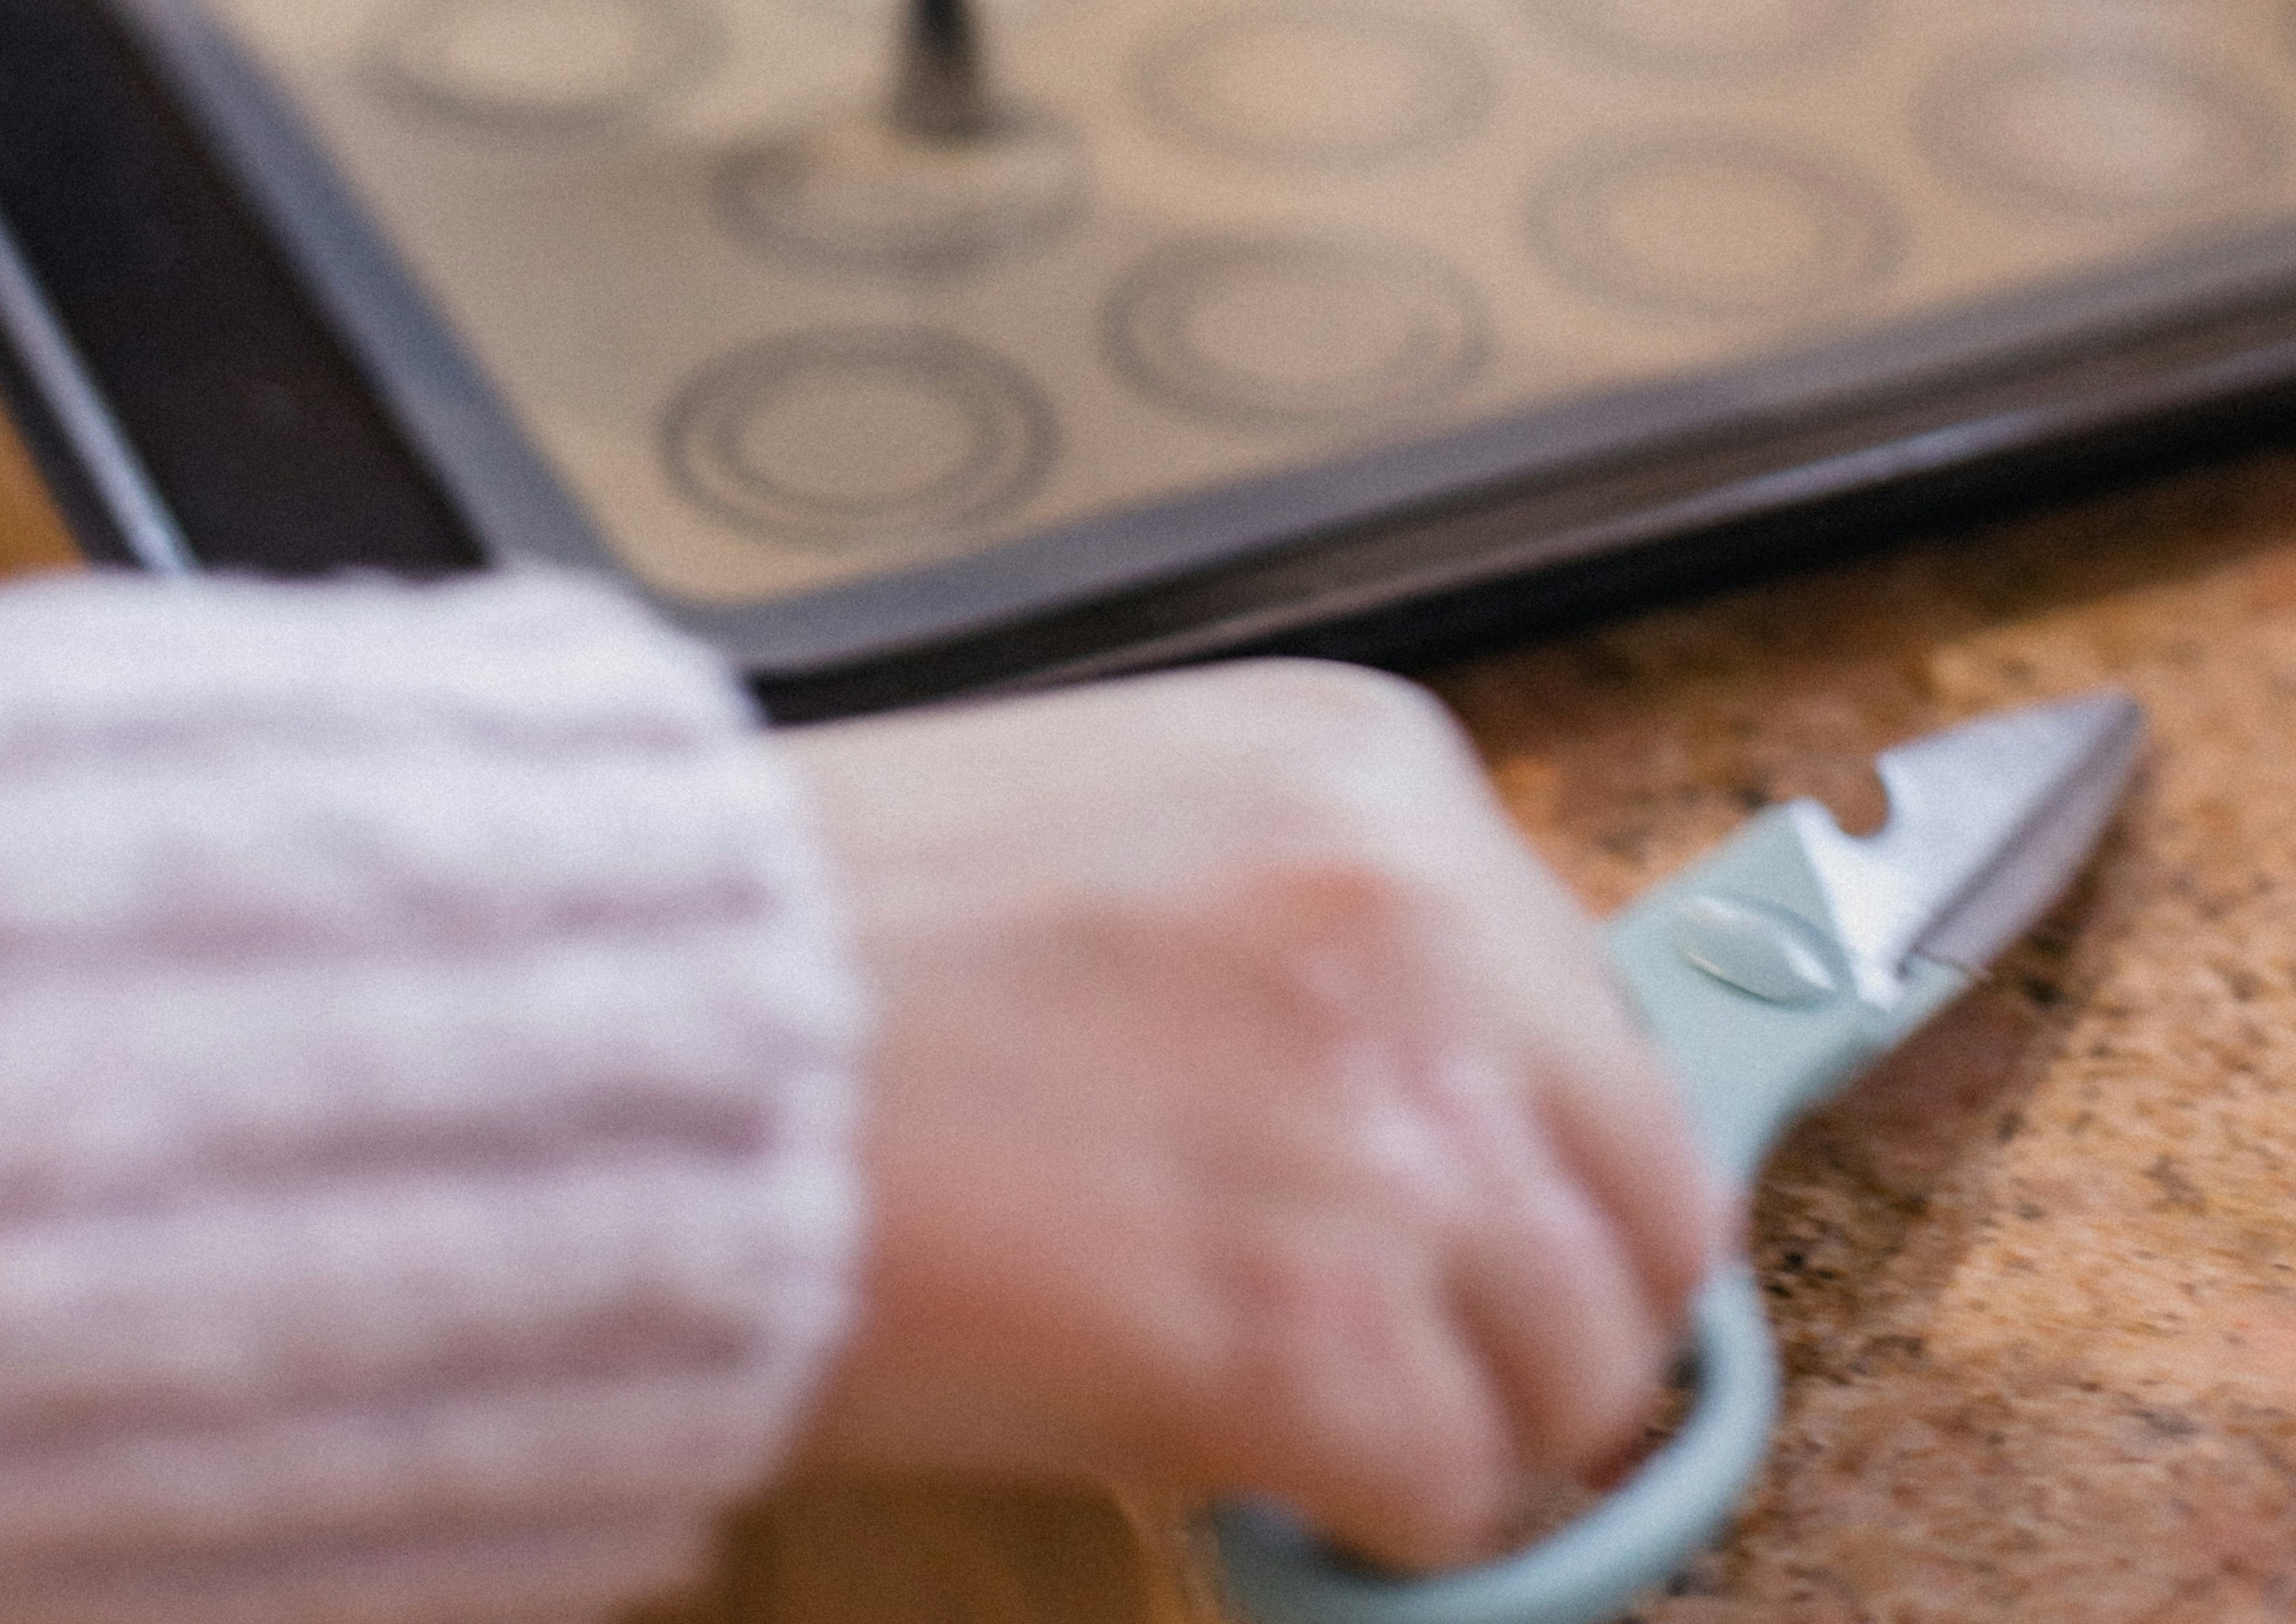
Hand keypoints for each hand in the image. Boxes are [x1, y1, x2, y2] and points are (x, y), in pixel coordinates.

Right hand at [786, 662, 1727, 1568]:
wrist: (652, 1027)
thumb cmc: (829, 937)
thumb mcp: (1129, 835)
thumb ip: (1314, 938)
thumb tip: (1447, 1103)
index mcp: (1378, 775)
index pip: (1593, 1014)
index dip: (1525, 1152)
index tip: (1468, 1218)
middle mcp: (1421, 926)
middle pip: (1643, 1202)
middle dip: (1539, 1304)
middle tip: (1410, 1353)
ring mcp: (1387, 1128)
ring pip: (1575, 1373)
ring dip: (1455, 1423)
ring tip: (1292, 1403)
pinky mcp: (1316, 1332)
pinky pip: (1452, 1497)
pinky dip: (1364, 1522)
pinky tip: (1236, 1454)